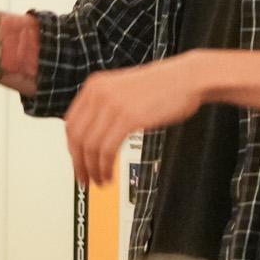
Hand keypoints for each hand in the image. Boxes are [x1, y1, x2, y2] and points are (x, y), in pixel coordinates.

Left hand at [64, 56, 216, 186]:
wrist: (189, 78)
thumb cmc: (163, 87)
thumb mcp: (123, 91)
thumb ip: (104, 109)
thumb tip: (90, 139)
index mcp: (94, 86)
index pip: (70, 124)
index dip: (71, 148)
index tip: (76, 163)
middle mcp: (99, 93)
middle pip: (76, 137)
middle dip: (78, 163)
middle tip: (84, 179)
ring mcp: (113, 105)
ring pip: (90, 146)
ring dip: (92, 169)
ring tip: (100, 181)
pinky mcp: (129, 117)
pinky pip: (107, 149)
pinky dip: (105, 166)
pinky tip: (109, 175)